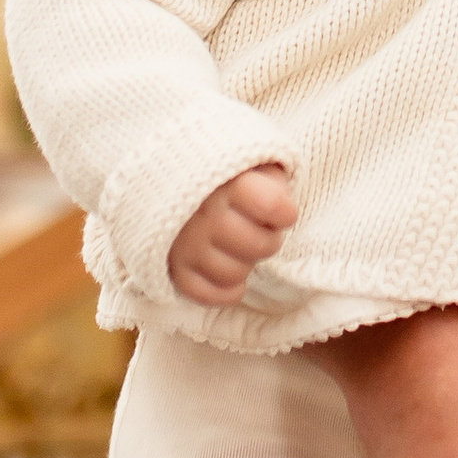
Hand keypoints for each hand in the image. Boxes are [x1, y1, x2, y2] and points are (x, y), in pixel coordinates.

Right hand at [169, 164, 298, 305]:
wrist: (173, 178)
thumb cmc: (226, 175)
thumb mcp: (254, 162)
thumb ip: (273, 179)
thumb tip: (284, 210)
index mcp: (227, 182)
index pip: (272, 205)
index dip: (285, 213)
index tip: (281, 211)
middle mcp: (203, 214)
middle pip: (261, 247)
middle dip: (268, 240)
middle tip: (257, 228)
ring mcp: (186, 244)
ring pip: (235, 274)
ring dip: (245, 263)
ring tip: (238, 245)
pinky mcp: (174, 268)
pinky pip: (209, 295)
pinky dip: (224, 288)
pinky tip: (227, 266)